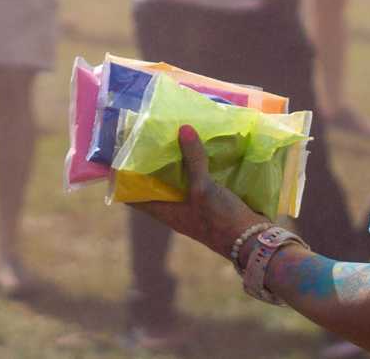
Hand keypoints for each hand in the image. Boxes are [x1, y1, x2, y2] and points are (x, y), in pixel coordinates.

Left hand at [134, 125, 260, 257]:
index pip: (134, 196)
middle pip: (155, 184)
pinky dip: (193, 165)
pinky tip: (199, 148)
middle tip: (147, 136)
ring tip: (171, 135)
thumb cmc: (219, 219)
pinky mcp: (209, 201)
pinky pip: (195, 180)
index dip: (124, 178)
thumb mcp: (203, 189)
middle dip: (150, 163)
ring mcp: (192, 205)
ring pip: (175, 180)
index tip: (119, 154)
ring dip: (173, 162)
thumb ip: (193, 159)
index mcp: (165, 211)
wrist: (250, 240)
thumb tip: (182, 129)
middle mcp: (174, 208)